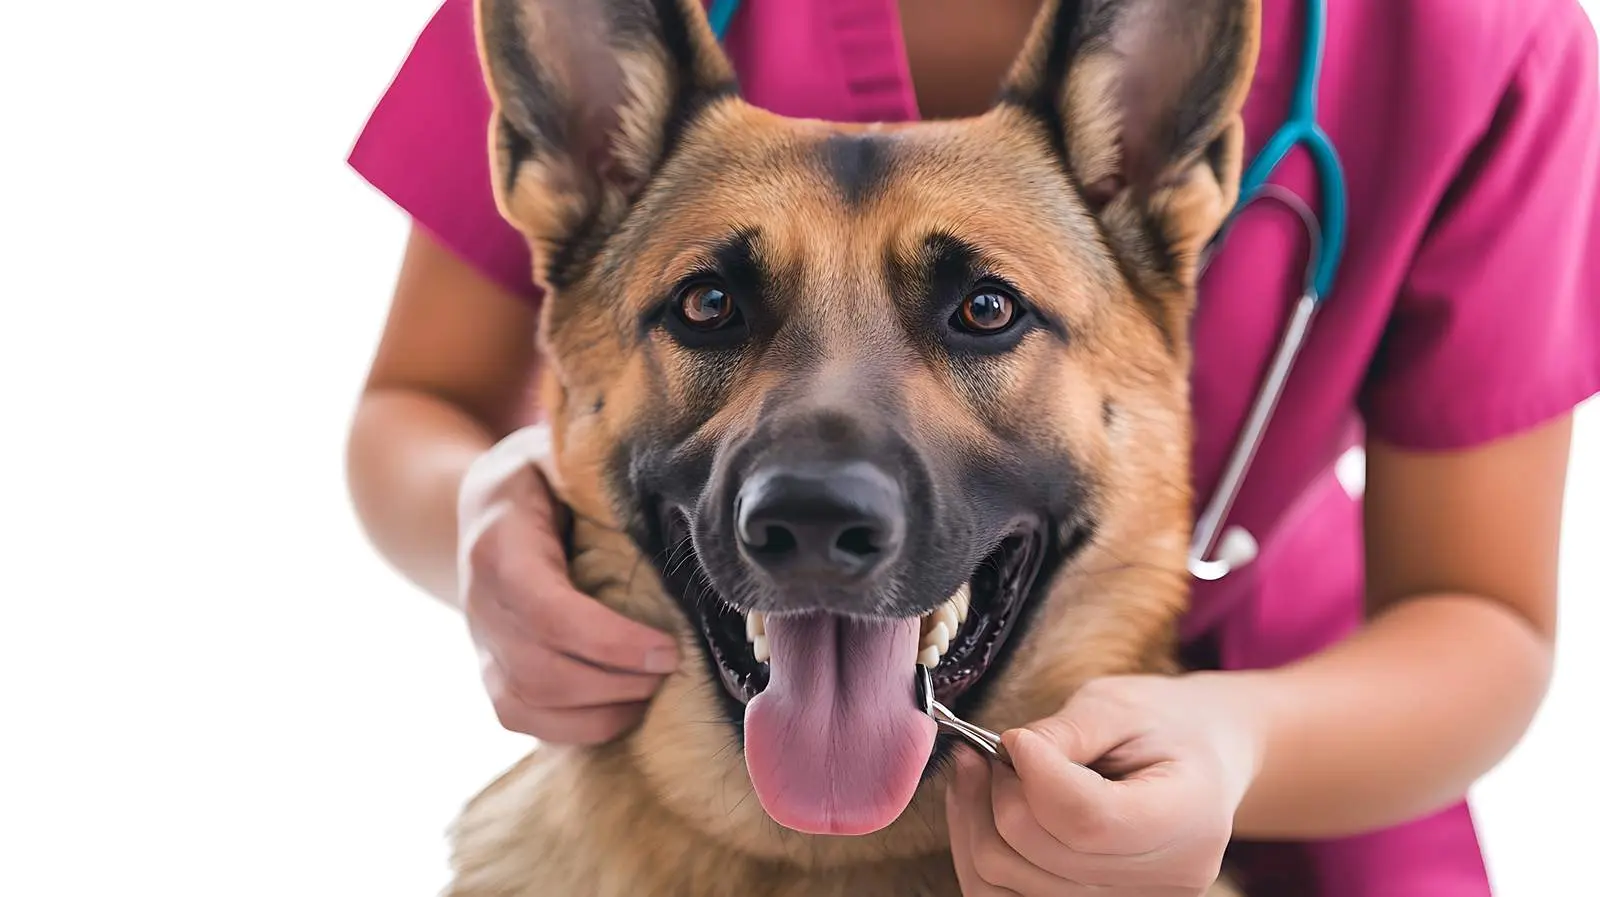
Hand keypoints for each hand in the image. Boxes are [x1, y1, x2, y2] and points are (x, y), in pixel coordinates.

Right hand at [457, 425, 679, 744]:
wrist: (483, 507)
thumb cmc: (542, 477)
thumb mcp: (562, 455)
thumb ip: (599, 471)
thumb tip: (671, 483)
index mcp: (499, 544)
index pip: (549, 612)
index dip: (611, 641)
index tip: (668, 648)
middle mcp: (480, 602)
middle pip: (541, 669)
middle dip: (618, 680)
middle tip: (674, 665)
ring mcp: (480, 644)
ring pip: (528, 703)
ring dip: (602, 708)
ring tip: (654, 687)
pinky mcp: (492, 673)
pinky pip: (523, 720)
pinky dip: (579, 727)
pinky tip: (625, 706)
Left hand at [946, 674, 1265, 894]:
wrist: (1201, 762)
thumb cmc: (1163, 725)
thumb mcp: (1120, 705)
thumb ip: (1064, 731)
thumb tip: (1008, 752)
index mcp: (1188, 815)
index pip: (1089, 820)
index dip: (1035, 777)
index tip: (1015, 739)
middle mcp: (1166, 877)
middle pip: (1043, 854)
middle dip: (1000, 795)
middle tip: (993, 752)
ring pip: (1010, 884)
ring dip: (979, 824)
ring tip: (985, 774)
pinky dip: (984, 851)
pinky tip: (985, 808)